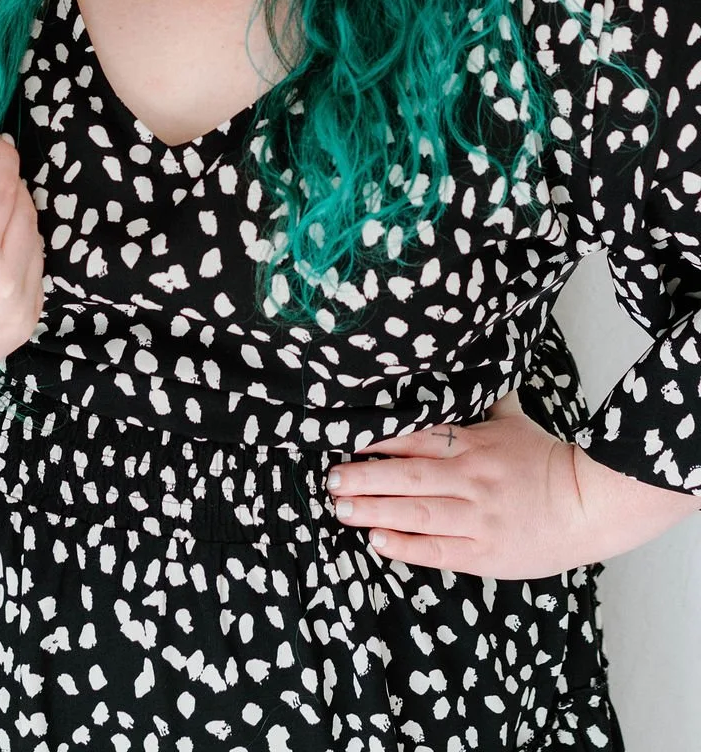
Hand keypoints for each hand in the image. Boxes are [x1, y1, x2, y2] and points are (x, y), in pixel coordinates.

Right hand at [0, 131, 44, 410]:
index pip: (2, 185)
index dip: (3, 158)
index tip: (0, 142)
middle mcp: (4, 280)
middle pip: (24, 208)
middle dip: (10, 185)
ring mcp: (19, 307)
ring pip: (35, 238)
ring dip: (18, 218)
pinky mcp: (25, 325)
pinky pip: (35, 271)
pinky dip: (22, 253)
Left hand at [325, 390, 700, 578]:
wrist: (587, 505)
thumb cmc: (546, 461)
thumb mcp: (513, 422)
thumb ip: (485, 400)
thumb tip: (475, 366)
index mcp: (471, 445)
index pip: (414, 438)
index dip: (377, 440)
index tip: (343, 441)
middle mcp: (468, 479)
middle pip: (407, 475)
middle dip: (365, 477)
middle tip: (330, 479)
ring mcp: (476, 518)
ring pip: (416, 512)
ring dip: (375, 511)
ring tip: (341, 509)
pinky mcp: (484, 553)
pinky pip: (438, 551)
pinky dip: (406, 546)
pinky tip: (378, 542)